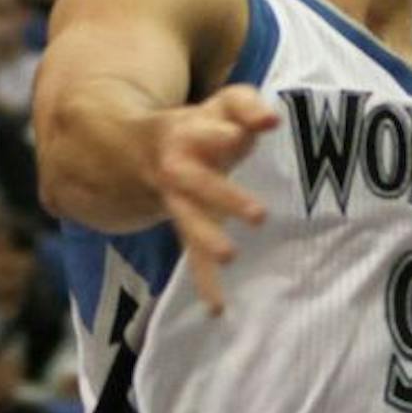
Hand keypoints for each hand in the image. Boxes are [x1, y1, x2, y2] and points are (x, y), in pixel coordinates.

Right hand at [146, 85, 279, 315]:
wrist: (140, 150)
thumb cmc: (203, 123)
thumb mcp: (224, 103)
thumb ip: (248, 106)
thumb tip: (271, 121)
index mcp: (188, 133)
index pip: (206, 131)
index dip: (221, 134)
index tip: (238, 135)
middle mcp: (178, 170)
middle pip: (198, 184)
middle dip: (225, 197)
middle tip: (259, 215)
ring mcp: (179, 202)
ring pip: (189, 221)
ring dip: (208, 239)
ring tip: (230, 256)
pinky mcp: (187, 226)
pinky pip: (192, 255)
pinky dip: (205, 281)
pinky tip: (218, 309)